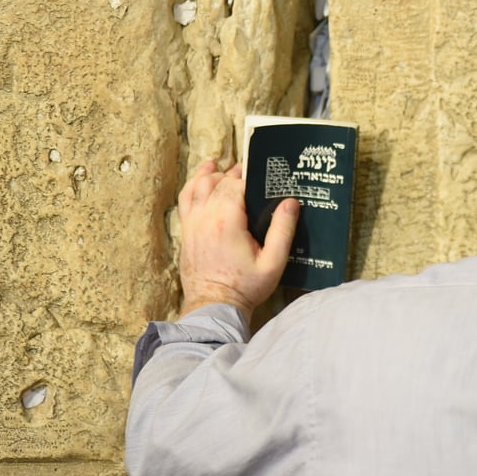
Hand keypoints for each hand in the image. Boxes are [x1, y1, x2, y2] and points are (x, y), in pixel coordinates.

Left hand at [176, 159, 299, 321]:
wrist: (214, 305)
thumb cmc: (245, 287)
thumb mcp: (273, 262)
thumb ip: (282, 231)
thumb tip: (290, 203)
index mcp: (227, 221)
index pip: (237, 185)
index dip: (250, 179)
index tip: (263, 180)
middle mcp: (206, 216)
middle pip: (219, 182)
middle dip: (235, 174)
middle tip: (250, 174)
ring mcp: (192, 222)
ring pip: (199, 185)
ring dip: (213, 175)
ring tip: (226, 169)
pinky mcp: (186, 230)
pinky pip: (186, 198)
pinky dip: (194, 184)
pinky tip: (203, 177)